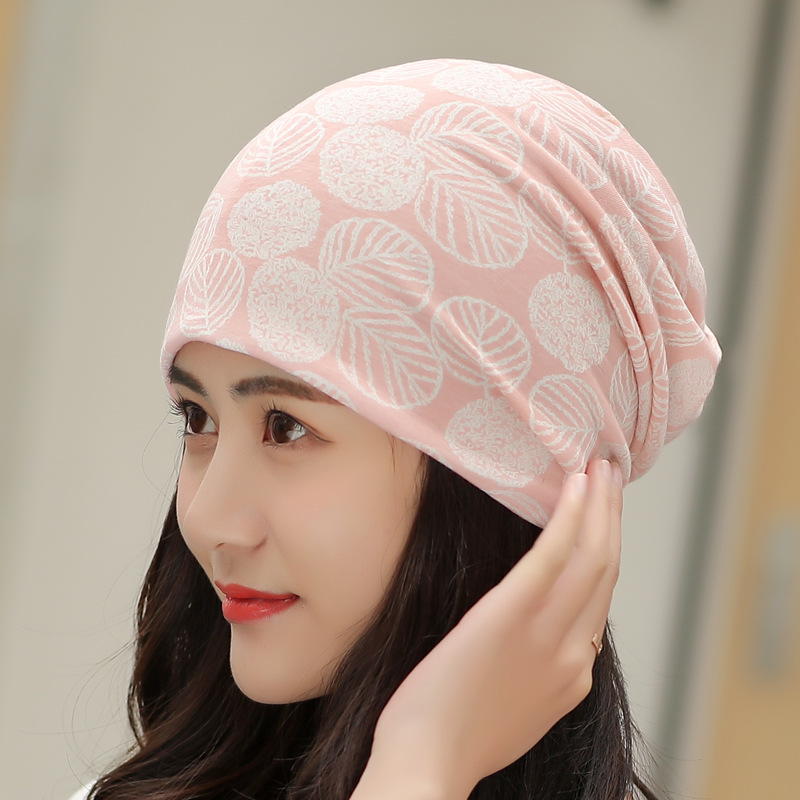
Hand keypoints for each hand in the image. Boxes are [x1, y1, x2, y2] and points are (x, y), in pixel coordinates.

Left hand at [353, 459, 622, 799]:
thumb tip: (532, 626)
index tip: (602, 519)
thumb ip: (534, 664)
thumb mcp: (514, 703)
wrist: (426, 766)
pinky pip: (553, 556)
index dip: (605, 550)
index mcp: (572, 674)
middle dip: (613, 517)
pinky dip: (571, 517)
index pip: (599, 600)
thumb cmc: (453, 734)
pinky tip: (574, 486)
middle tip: (611, 476)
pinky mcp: (510, 615)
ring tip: (599, 468)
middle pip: (606, 570)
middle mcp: (573, 653)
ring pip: (592, 556)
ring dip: (600, 506)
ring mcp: (546, 635)